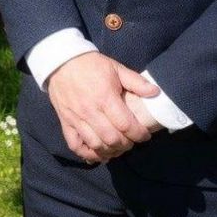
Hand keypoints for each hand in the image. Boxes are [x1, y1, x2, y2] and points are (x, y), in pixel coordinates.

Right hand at [44, 52, 159, 162]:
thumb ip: (137, 82)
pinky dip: (87, 154)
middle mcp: (90, 111)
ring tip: (118, 148)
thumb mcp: (116, 68)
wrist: (61, 61)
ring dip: (110, 151)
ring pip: (95, 145)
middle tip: (131, 141)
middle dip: (126, 145)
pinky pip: (75, 145)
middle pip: (112, 139)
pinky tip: (97, 154)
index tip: (145, 135)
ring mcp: (76, 118)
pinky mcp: (65, 122)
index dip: (139, 134)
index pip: (126, 125)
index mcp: (105, 98)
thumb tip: (156, 92)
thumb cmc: (91, 65)